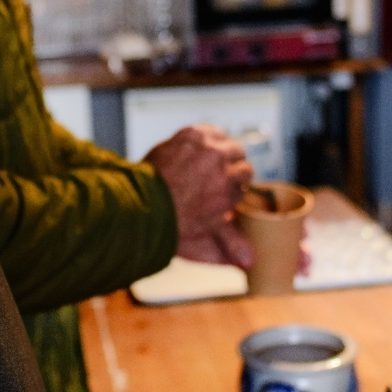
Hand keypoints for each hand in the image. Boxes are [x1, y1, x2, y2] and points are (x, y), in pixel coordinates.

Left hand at [146, 125, 253, 267]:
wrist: (141, 202)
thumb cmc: (169, 223)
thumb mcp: (205, 242)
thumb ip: (230, 247)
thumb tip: (250, 261)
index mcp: (230, 193)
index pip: (245, 179)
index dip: (233, 183)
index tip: (223, 186)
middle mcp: (224, 170)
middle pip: (241, 160)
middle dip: (231, 166)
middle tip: (214, 172)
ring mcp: (209, 150)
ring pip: (229, 144)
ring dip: (222, 149)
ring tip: (207, 158)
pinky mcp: (193, 135)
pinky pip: (211, 130)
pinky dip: (207, 136)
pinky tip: (198, 144)